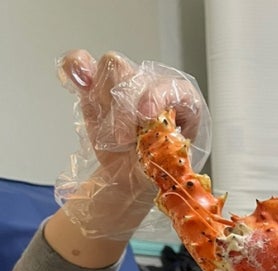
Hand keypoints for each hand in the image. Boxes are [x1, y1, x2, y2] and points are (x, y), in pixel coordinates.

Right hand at [55, 50, 208, 240]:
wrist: (134, 178)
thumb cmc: (158, 173)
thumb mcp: (173, 175)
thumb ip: (173, 166)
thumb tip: (178, 177)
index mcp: (182, 105)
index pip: (172, 88)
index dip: (158, 97)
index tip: (148, 116)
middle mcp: (154, 88)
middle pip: (136, 76)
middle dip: (125, 109)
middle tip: (123, 141)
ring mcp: (125, 85)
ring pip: (111, 69)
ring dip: (104, 101)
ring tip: (110, 135)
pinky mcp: (96, 88)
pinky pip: (81, 64)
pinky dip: (76, 69)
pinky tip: (77, 82)